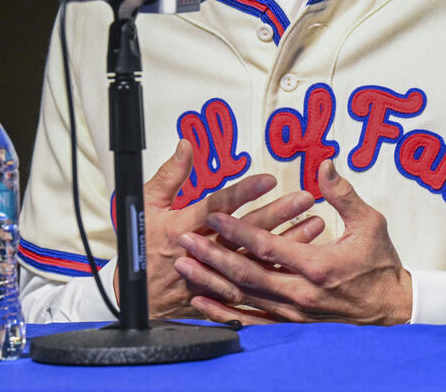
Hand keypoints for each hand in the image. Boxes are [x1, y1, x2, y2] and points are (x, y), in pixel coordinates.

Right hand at [129, 139, 323, 318]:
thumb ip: (170, 175)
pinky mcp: (219, 293)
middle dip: (277, 214)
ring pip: (256, 259)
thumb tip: (186, 146)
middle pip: (244, 232)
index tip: (268, 179)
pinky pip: (254, 285)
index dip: (243, 193)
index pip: (217, 206)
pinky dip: (278, 272)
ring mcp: (211, 275)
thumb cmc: (139, 246)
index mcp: (181, 228)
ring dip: (286, 243)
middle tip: (304, 199)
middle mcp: (200, 252)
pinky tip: (299, 259)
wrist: (132, 299)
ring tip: (314, 226)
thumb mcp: (146, 205)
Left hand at [174, 159, 412, 325]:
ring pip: (243, 298)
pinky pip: (250, 321)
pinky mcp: (292, 323)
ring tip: (184, 266)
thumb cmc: (380, 262)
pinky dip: (224, 313)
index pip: (267, 246)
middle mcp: (300, 293)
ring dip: (211, 281)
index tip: (215, 215)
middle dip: (212, 255)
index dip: (238, 230)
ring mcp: (294, 312)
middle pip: (246, 274)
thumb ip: (342, 193)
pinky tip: (202, 303)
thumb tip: (324, 164)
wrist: (390, 306)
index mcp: (317, 266)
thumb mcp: (370, 221)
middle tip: (184, 239)